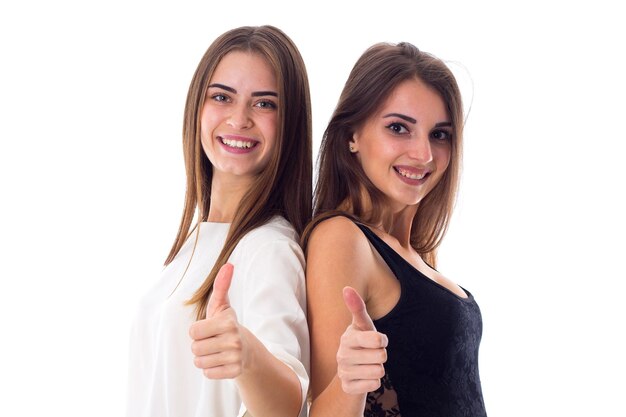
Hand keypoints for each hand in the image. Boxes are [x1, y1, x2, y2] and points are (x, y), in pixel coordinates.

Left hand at [189, 263, 244, 378]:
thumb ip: (221, 286)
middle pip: (195, 348)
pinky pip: (208, 374)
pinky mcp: (235, 372)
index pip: (193, 332)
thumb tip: (228, 264)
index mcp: (227, 323)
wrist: (248, 350)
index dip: (197, 331)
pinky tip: (221, 362)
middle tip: (213, 341)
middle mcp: (233, 340)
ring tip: (216, 352)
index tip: (208, 329)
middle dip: (200, 346)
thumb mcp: (222, 306)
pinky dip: (211, 370)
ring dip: (204, 358)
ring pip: (199, 362)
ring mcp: (235, 357)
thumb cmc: (227, 325)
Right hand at [336, 286, 387, 393]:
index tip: (377, 340)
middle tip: (371, 354)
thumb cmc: (361, 342)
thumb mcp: (363, 325)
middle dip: (381, 356)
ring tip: (368, 365)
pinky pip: (373, 385)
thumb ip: (357, 308)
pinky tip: (364, 377)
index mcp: (347, 338)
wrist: (350, 370)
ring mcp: (343, 373)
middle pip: (381, 356)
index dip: (382, 340)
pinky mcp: (347, 388)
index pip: (377, 340)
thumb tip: (346, 288)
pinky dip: (373, 382)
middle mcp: (342, 355)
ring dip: (378, 369)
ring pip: (378, 372)